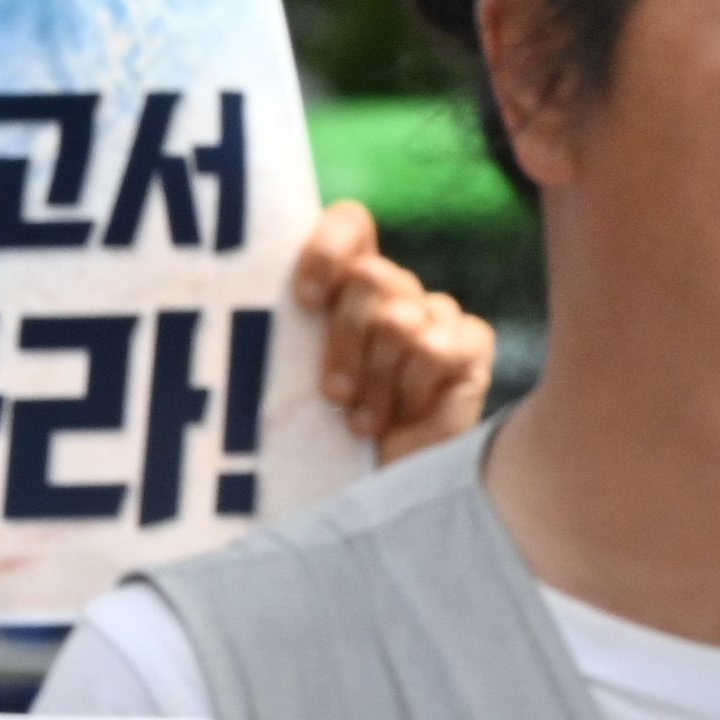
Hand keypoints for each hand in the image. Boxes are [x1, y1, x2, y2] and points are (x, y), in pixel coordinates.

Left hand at [288, 198, 493, 467]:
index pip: (350, 224)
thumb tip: (249, 288)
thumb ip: (282, 329)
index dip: (328, 249)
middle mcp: (394, 291)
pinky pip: (434, 346)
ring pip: (398, 317)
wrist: (374, 494)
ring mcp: (436, 313)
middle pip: (370, 277)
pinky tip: (405, 414)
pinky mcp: (470, 343)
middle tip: (334, 394)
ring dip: (374, 379)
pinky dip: (411, 389)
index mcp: (346, 283)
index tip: (304, 300)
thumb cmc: (318, 441)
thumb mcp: (285, 381)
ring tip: (364, 419)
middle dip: (344, 343)